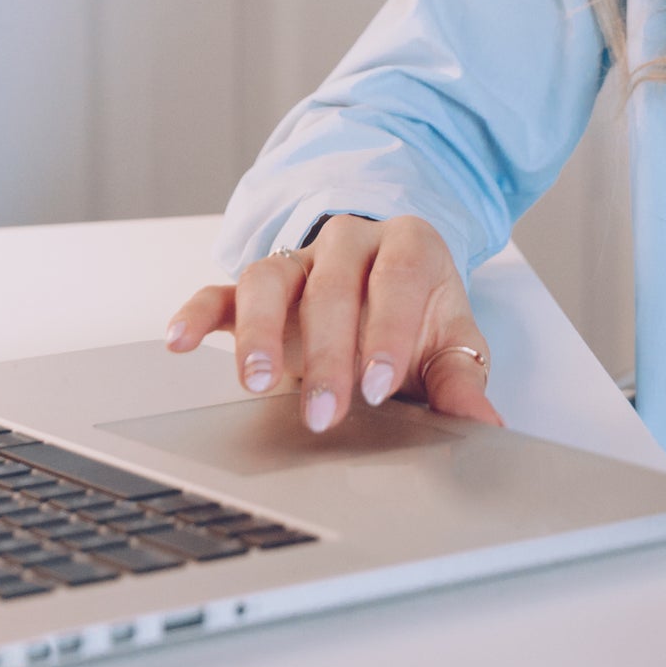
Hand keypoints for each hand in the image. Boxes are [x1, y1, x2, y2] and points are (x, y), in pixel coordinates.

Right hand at [164, 214, 502, 431]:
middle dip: (327, 353)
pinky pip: (221, 291)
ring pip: (269, 279)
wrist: (391, 275)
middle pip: (332, 287)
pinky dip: (198, 313)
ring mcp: (298, 260)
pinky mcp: (255, 285)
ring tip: (255, 382)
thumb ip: (462, 379)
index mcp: (407, 246)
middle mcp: (349, 243)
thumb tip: (485, 424)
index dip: (389, 331)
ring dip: (259, 332)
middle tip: (325, 411)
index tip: (380, 386)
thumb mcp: (451, 340)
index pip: (398, 279)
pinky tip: (180, 340)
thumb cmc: (421, 312)